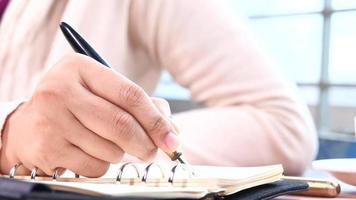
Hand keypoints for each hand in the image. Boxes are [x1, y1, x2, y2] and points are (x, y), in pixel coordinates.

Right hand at [0, 54, 179, 176]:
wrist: (28, 125)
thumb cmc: (74, 106)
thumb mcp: (102, 92)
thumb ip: (139, 104)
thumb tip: (171, 129)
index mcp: (80, 68)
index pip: (130, 94)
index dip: (157, 120)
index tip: (173, 138)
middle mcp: (61, 90)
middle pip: (121, 125)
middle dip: (146, 143)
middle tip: (152, 151)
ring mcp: (52, 120)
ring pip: (110, 149)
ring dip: (121, 154)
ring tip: (108, 144)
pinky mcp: (48, 148)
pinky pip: (95, 166)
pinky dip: (103, 165)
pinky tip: (91, 152)